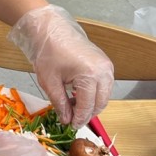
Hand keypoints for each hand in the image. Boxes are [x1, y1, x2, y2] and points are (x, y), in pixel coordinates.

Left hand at [8, 5, 113, 127]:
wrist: (51, 29)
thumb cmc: (48, 52)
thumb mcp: (49, 82)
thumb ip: (60, 103)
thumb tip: (67, 120)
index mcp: (90, 75)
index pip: (87, 106)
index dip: (79, 118)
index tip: (71, 126)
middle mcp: (104, 71)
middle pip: (100, 102)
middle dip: (86, 113)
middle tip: (71, 119)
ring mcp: (107, 66)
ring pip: (104, 95)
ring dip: (91, 104)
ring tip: (72, 106)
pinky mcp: (106, 63)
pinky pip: (104, 85)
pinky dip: (94, 93)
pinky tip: (77, 94)